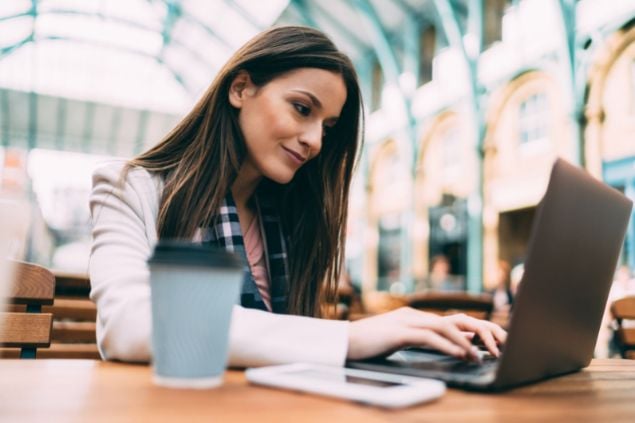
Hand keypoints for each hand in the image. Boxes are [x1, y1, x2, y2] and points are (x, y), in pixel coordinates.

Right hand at [347, 307, 506, 360]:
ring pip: (447, 326)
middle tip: (498, 347)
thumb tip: (443, 347)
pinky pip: (430, 337)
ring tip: (482, 356)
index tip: (493, 344)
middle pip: (457, 319)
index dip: (476, 331)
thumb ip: (418, 340)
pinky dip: (449, 346)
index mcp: (415, 317)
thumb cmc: (367, 346)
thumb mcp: (397, 341)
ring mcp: (406, 322)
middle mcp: (414, 315)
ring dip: (468, 342)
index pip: (453, 320)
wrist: (341, 343)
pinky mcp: (399, 332)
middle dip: (482, 332)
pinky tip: (461, 355)